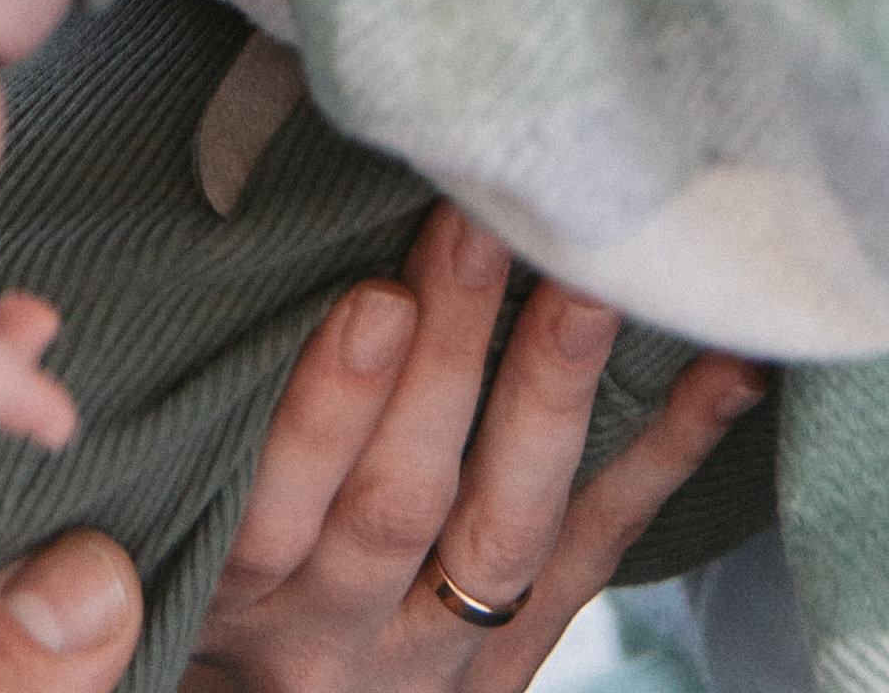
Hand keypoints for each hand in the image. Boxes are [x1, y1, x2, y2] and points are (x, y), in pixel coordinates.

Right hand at [186, 202, 767, 689]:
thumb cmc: (211, 593)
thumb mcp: (163, 537)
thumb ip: (182, 436)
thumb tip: (190, 259)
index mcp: (237, 592)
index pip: (273, 511)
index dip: (328, 412)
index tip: (372, 304)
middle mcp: (342, 633)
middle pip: (397, 506)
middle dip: (444, 367)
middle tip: (475, 238)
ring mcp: (447, 649)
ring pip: (504, 529)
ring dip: (548, 397)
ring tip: (588, 290)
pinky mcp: (526, 646)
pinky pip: (600, 552)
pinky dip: (668, 457)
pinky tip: (725, 372)